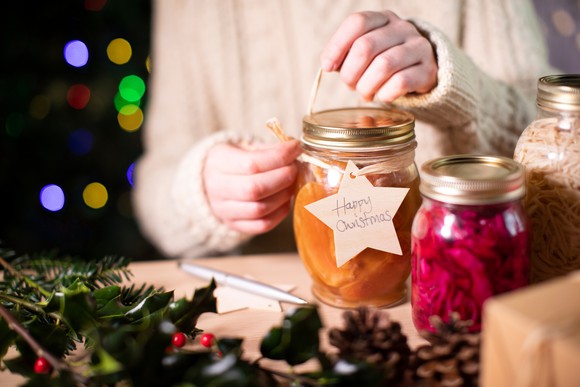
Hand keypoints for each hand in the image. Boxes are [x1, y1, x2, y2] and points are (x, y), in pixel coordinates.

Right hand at [203, 140, 301, 234]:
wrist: (210, 182)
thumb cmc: (233, 162)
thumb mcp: (244, 148)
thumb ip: (268, 149)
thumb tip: (294, 150)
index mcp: (218, 163)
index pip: (252, 163)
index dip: (279, 157)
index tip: (295, 148)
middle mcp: (217, 189)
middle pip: (255, 188)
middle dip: (283, 177)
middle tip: (295, 168)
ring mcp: (224, 210)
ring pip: (259, 209)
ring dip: (283, 195)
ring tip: (292, 183)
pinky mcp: (235, 225)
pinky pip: (262, 225)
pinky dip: (280, 213)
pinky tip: (285, 200)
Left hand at [320, 10, 436, 102]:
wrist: (420, 72)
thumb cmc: (383, 62)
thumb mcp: (364, 53)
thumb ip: (344, 54)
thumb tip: (328, 63)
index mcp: (382, 19)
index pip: (357, 22)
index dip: (337, 46)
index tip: (328, 66)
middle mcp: (402, 28)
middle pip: (366, 46)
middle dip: (350, 72)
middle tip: (350, 85)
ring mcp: (418, 47)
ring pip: (383, 65)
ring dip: (366, 86)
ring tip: (365, 93)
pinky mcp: (428, 70)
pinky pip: (400, 82)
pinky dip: (384, 94)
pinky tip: (382, 95)